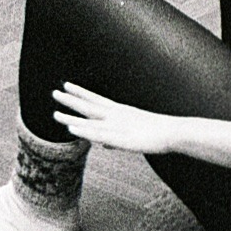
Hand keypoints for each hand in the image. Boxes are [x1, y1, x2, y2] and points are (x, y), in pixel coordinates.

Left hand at [52, 82, 180, 153]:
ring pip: (91, 121)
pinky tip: (72, 130)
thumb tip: (104, 144)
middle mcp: (117, 116)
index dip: (81, 93)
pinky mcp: (121, 139)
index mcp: (121, 111)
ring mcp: (118, 126)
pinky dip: (84, 131)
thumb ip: (116, 139)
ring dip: (72, 117)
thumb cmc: (158, 133)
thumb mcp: (134, 133)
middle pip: (89, 107)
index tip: (67, 86)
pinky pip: (99, 135)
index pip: (96, 100)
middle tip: (54, 93)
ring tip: (56, 113)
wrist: (175, 132)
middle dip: (71, 100)